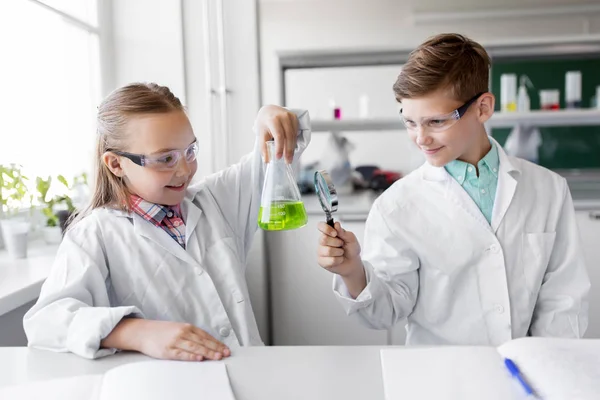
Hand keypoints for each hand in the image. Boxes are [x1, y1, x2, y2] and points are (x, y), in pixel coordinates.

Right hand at [102, 319, 230, 361]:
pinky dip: (191, 356)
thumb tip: (208, 343)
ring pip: (195, 347)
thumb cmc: (163, 332)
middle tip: (225, 354)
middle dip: (215, 348)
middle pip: (202, 342)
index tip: (225, 349)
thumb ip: (192, 335)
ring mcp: (175, 341)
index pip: (206, 336)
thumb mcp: (179, 329)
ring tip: (217, 357)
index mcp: (187, 327)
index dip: (217, 343)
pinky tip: (199, 358)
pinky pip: (182, 354)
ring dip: (207, 352)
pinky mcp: (167, 350)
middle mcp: (183, 333)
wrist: (144, 332)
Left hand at [254, 105, 298, 163]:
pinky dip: (294, 141)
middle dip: (288, 150)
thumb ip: (263, 147)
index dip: (279, 147)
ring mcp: (290, 116)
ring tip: (289, 158)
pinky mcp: (295, 117)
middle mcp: (283, 117)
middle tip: (288, 161)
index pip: (278, 135)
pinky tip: (291, 148)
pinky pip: (296, 132)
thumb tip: (266, 161)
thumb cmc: (264, 123)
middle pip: (288, 136)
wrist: (269, 110)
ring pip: (293, 135)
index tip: (278, 157)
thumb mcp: (261, 134)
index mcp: (273, 120)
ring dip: (292, 148)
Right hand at [317, 222, 366, 297]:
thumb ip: (343, 232)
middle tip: (341, 244)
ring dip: (339, 252)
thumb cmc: (351, 249)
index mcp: (328, 232)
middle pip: (324, 239)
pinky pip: (330, 260)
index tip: (335, 233)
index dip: (326, 229)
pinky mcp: (321, 261)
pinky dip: (339, 260)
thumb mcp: (351, 238)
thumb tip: (336, 224)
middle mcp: (322, 241)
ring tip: (341, 252)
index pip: (321, 226)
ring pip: (328, 251)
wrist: (353, 262)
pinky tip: (339, 259)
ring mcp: (321, 251)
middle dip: (337, 243)